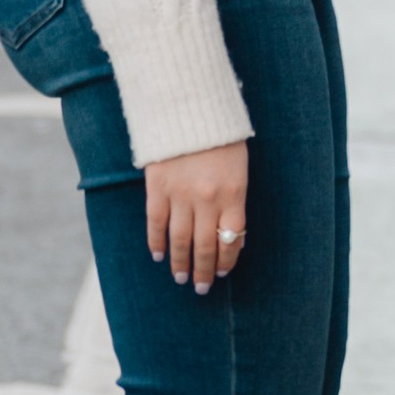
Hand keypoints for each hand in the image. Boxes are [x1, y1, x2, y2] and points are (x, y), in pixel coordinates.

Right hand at [146, 140, 247, 292]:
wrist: (190, 107)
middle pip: (205, 245)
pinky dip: (156, 242)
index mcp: (233, 193)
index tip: (222, 273)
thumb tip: (230, 236)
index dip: (226, 260)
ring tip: (181, 278)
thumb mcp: (238, 167)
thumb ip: (234, 199)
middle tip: (200, 288)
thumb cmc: (221, 137)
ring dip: (180, 262)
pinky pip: (156, 222)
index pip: (231, 239)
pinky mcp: (158, 186)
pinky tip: (158, 255)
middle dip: (203, 271)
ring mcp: (180, 194)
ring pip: (179, 239)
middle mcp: (207, 198)